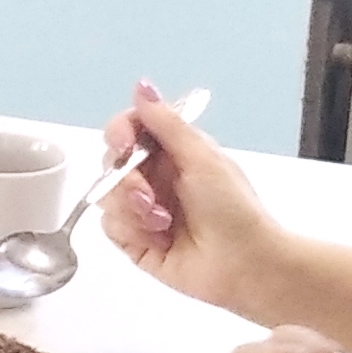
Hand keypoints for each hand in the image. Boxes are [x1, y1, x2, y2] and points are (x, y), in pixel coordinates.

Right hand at [100, 81, 292, 319]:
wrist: (244, 265)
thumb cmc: (235, 211)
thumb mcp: (202, 158)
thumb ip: (166, 123)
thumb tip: (142, 87)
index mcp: (175, 152)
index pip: (131, 129)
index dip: (120, 133)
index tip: (123, 144)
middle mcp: (157, 178)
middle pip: (112, 163)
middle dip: (126, 181)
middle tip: (149, 197)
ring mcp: (145, 210)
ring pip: (106, 196)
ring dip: (131, 210)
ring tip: (162, 222)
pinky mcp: (136, 240)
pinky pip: (110, 227)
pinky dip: (133, 231)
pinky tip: (160, 238)